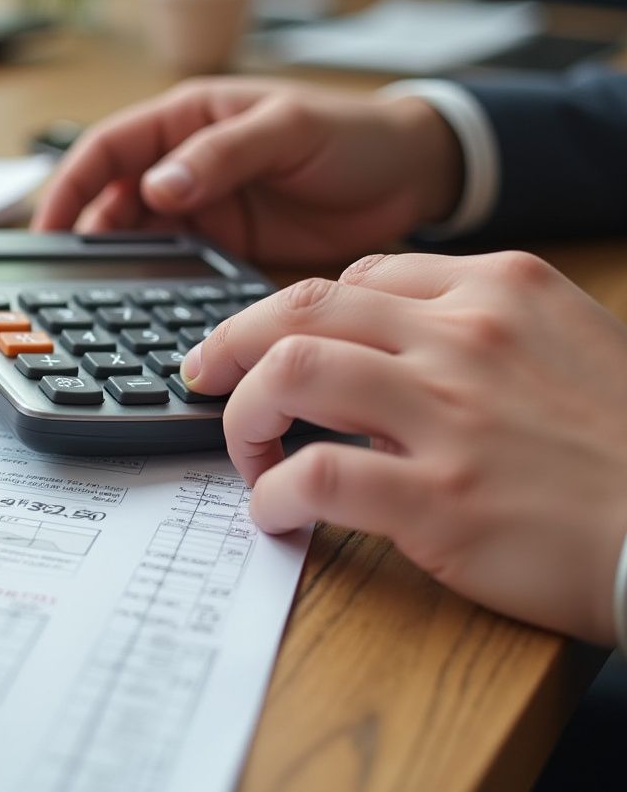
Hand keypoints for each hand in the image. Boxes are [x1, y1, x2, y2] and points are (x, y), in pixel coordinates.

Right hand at [32, 78, 462, 264]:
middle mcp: (185, 166)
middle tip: (69, 278)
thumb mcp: (287, 129)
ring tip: (102, 298)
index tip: (47, 228)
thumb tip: (155, 188)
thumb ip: (222, 154)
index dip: (71, 185)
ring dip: (120, 264)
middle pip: (113, 200)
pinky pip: (179, 267)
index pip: (108, 149)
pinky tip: (151, 307)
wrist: (410, 177)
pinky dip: (160, 285)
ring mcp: (205, 211)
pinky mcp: (227, 248)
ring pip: (141, 238)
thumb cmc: (351, 133)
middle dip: (87, 234)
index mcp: (188, 121)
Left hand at [180, 251, 626, 644]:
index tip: (265, 345)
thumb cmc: (624, 444)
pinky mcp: (442, 500)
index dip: (292, 313)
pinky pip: (318, 475)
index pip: (355, 278)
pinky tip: (276, 512)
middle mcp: (468, 335)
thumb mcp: (564, 343)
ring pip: (292, 372)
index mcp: (499, 288)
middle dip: (233, 341)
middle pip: (302, 307)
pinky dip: (275, 493)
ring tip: (244, 450)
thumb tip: (379, 339)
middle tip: (206, 374)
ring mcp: (451, 414)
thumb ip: (476, 325)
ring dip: (242, 413)